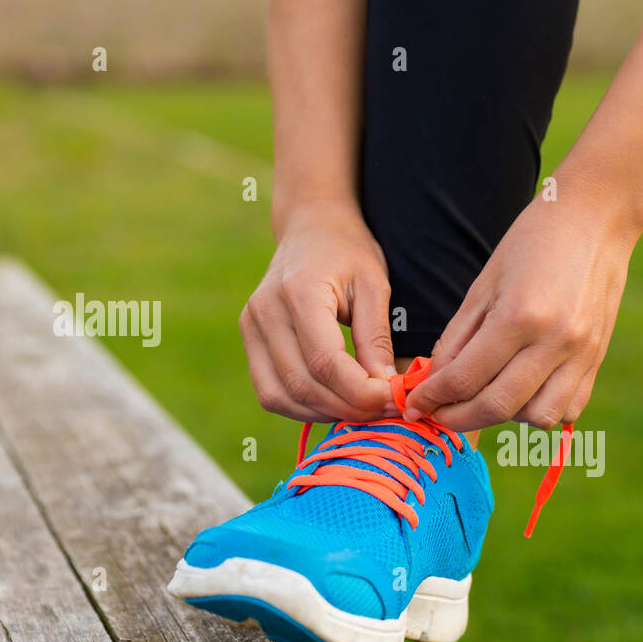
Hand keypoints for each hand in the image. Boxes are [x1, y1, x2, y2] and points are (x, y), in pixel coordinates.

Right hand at [240, 203, 393, 421]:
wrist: (310, 227)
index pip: (325, 362)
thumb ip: (376, 338)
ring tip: (362, 410)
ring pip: (282, 396)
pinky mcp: (250, 341)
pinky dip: (302, 408)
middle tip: (384, 411)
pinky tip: (335, 403)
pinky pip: (270, 392)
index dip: (360, 392)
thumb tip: (384, 389)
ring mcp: (251, 327)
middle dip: (348, 407)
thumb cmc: (348, 252)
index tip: (393, 400)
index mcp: (299, 293)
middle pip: (303, 384)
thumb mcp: (373, 286)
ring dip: (325, 414)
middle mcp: (265, 311)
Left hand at [402, 193, 636, 431]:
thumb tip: (435, 383)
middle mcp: (554, 341)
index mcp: (519, 316)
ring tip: (487, 396)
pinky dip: (541, 410)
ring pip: (537, 417)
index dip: (433, 398)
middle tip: (439, 414)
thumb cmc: (532, 243)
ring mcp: (581, 354)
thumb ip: (457, 338)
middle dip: (458, 419)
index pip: (465, 378)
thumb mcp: (484, 284)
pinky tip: (523, 391)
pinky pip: (568, 409)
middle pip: (498, 407)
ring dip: (505, 418)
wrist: (596, 219)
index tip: (414, 405)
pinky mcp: (597, 359)